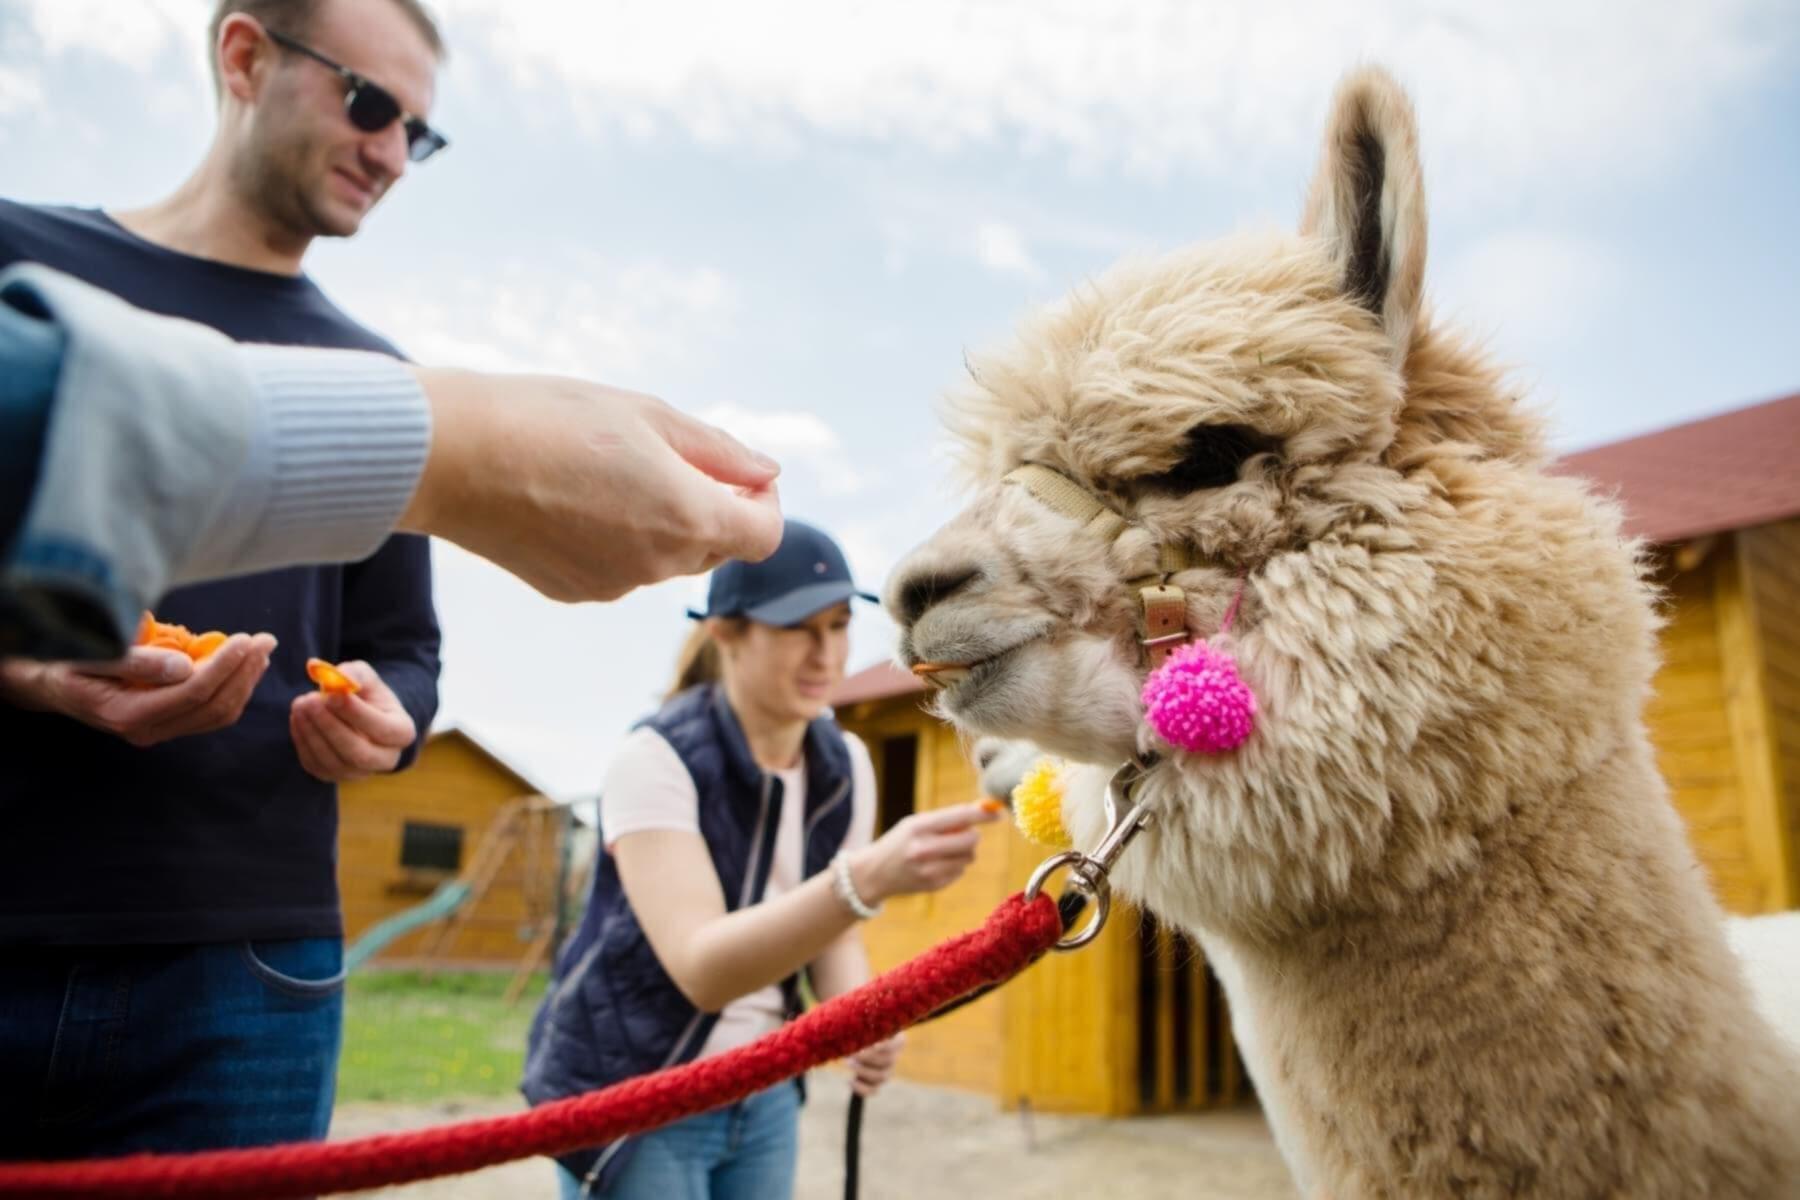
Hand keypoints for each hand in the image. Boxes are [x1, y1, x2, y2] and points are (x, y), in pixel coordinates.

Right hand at [0, 635, 275, 745]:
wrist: (50, 683)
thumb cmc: (67, 662)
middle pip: (213, 707)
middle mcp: (148, 730)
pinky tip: (244, 666)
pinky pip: (210, 712)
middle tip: (266, 640)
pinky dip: (233, 688)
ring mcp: (158, 731)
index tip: (247, 639)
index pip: (193, 693)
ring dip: (245, 681)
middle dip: (244, 672)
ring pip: (218, 714)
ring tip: (261, 650)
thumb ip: (136, 662)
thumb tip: (186, 666)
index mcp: (129, 714)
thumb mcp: (92, 655)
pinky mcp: (166, 724)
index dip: (225, 665)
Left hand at [288, 660, 416, 781]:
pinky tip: (298, 718)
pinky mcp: (334, 776)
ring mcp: (359, 772)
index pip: (383, 729)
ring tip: (300, 705)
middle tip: (310, 701)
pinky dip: (303, 741)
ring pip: (333, 761)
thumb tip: (339, 678)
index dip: (356, 714)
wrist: (359, 715)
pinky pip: (315, 765)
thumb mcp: (366, 678)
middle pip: (358, 753)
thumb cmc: (366, 694)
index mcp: (402, 732)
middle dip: (330, 727)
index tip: (332, 695)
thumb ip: (355, 675)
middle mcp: (385, 758)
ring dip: (312, 732)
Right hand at [402, 371, 784, 602]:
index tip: (733, 471)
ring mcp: (615, 585)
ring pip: (664, 556)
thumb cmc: (552, 419)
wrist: (453, 457)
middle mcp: (659, 564)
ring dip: (658, 520)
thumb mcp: (648, 415)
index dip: (761, 501)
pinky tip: (571, 497)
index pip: (764, 535)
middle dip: (710, 506)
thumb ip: (719, 450)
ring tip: (604, 467)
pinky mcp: (574, 591)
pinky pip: (619, 568)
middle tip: (666, 457)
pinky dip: (615, 538)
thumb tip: (767, 474)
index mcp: (689, 517)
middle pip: (715, 547)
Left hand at [847, 1033, 903, 1097]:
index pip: (895, 1045)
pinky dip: (861, 1088)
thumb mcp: (865, 1027)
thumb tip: (861, 1030)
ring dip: (863, 1071)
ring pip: (881, 1076)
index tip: (873, 1045)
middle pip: (888, 1061)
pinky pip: (873, 1091)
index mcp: (897, 1041)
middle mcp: (894, 1057)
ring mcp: (887, 1073)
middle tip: (854, 1054)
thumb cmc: (862, 1031)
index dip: (885, 1047)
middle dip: (869, 1058)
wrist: (856, 1044)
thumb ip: (866, 1029)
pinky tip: (850, 1080)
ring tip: (849, 1062)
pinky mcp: (876, 1085)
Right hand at [849, 802, 999, 903]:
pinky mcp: (934, 885)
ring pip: (968, 857)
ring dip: (963, 852)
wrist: (874, 873)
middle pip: (970, 840)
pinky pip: (961, 871)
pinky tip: (936, 865)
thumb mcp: (915, 824)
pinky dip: (955, 866)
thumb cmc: (900, 842)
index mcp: (918, 827)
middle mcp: (923, 849)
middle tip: (962, 835)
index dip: (982, 814)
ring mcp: (929, 870)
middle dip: (972, 836)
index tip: (998, 811)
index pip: (959, 817)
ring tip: (943, 851)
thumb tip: (983, 813)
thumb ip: (945, 820)